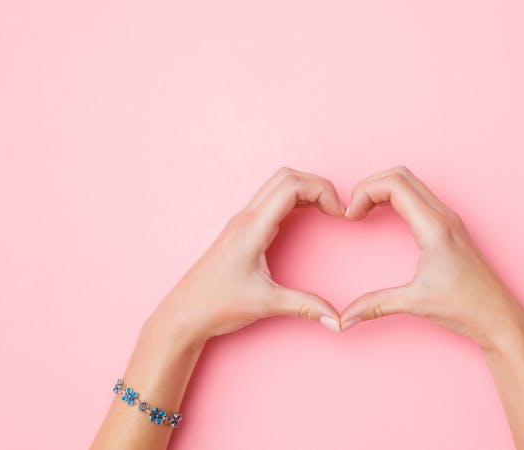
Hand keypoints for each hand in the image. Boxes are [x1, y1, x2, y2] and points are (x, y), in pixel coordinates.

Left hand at [151, 168, 344, 344]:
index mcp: (252, 228)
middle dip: (318, 185)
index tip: (339, 214)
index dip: (322, 190)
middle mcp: (246, 217)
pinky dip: (294, 200)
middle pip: (287, 176)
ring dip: (305, 189)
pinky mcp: (242, 230)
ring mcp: (242, 221)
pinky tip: (306, 217)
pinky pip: (271, 200)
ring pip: (278, 184)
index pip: (292, 186)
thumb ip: (305, 307)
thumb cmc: (216, 305)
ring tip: (326, 210)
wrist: (184, 314)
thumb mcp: (265, 305)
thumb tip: (338, 320)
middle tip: (336, 208)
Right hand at [340, 166, 523, 349]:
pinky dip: (396, 198)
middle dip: (370, 185)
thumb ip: (376, 305)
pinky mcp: (450, 227)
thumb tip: (345, 318)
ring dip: (383, 189)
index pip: (394, 184)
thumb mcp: (415, 303)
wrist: (498, 316)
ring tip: (364, 212)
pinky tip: (385, 217)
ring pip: (411, 182)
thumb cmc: (466, 306)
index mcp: (434, 226)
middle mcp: (443, 215)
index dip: (364, 192)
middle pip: (400, 175)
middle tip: (353, 210)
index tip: (350, 216)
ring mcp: (448, 219)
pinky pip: (420, 197)